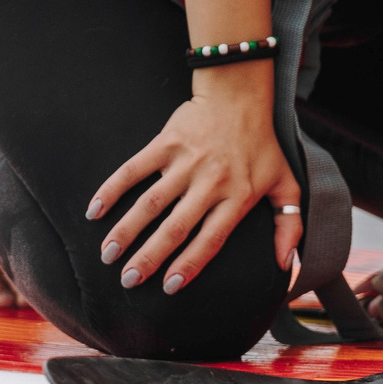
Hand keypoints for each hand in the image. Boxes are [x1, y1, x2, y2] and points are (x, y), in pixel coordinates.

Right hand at [88, 66, 301, 295]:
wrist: (240, 96)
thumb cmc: (262, 145)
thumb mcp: (285, 182)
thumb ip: (289, 223)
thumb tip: (286, 264)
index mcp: (238, 195)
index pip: (211, 238)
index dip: (191, 264)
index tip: (170, 287)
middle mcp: (211, 181)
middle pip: (175, 227)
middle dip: (149, 257)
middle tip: (129, 280)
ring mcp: (186, 161)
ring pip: (150, 203)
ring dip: (126, 230)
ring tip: (107, 255)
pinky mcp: (166, 143)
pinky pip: (133, 169)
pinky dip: (111, 189)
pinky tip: (94, 211)